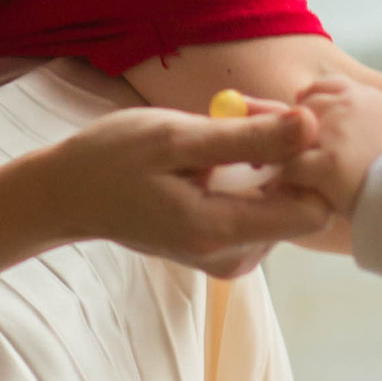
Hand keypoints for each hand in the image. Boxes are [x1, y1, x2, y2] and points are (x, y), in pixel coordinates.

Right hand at [43, 105, 327, 278]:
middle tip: (236, 122)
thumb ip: (247, 137)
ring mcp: (228, 258)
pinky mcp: (223, 251)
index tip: (274, 128)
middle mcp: (231, 256)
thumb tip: (312, 125)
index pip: (312, 212)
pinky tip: (211, 161)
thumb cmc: (113, 158)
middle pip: (300, 207)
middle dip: (281, 161)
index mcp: (220, 231)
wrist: (69, 194)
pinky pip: (260, 212)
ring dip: (262, 167)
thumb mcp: (177, 136)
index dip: (305, 164)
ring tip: (214, 140)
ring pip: (282, 207)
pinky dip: (247, 181)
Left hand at [284, 74, 381, 214]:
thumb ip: (357, 115)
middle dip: (300, 133)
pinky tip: (304, 191)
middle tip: (308, 160)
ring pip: (292, 136)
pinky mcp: (328, 161)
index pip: (322, 85)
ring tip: (304, 177)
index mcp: (366, 96)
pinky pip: (291, 167)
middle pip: (303, 109)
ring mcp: (337, 131)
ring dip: (294, 156)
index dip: (312, 108)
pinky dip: (292, 182)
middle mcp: (349, 105)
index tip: (315, 132)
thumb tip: (322, 110)